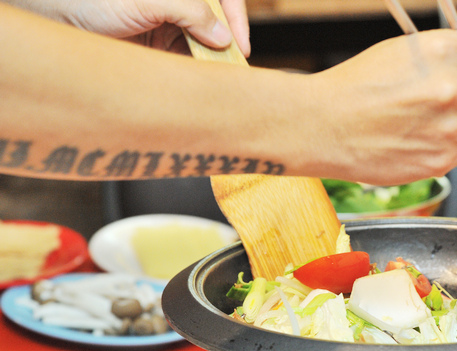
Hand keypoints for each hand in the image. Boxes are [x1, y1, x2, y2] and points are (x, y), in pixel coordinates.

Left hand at [7, 0, 249, 54]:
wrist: (58, 21)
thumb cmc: (93, 1)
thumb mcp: (145, 1)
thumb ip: (188, 11)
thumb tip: (221, 35)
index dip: (236, 17)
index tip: (239, 44)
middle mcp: (178, 2)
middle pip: (217, 21)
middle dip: (227, 42)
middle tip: (231, 67)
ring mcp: (170, 22)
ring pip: (205, 42)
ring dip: (211, 59)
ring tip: (213, 76)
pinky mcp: (161, 45)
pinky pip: (188, 58)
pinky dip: (195, 69)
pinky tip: (196, 79)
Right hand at [306, 29, 456, 184]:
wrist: (323, 126)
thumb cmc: (355, 87)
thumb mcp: (404, 51)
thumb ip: (451, 53)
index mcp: (444, 52)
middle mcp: (452, 88)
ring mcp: (448, 128)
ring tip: (425, 125)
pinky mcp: (439, 160)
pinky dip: (443, 151)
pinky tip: (415, 141)